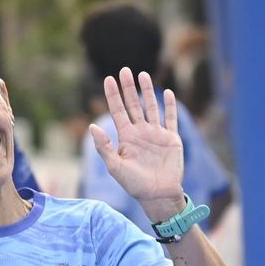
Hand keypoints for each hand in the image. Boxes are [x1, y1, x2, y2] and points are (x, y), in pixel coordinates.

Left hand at [89, 67, 184, 221]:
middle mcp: (140, 132)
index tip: (108, 78)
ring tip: (143, 75)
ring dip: (148, 92)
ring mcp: (156, 134)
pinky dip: (169, 106)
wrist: (158, 195)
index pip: (118, 111)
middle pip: (134, 105)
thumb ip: (104, 147)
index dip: (113, 95)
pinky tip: (167, 93)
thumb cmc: (134, 184)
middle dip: (129, 88)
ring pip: (151, 107)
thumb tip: (92, 126)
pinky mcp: (171, 139)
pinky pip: (171, 119)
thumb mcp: (115, 167)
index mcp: (126, 137)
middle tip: (125, 70)